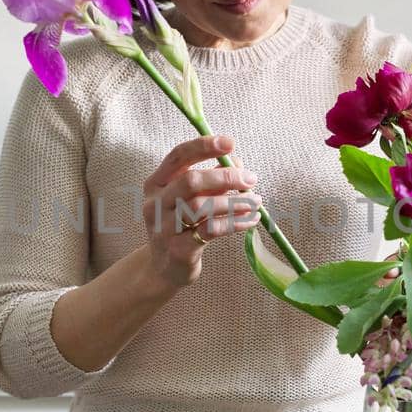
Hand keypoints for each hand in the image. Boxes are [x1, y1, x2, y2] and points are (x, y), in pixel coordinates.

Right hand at [141, 134, 262, 288]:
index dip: (203, 147)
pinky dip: (235, 223)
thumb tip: (238, 164)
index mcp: (156, 183)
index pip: (178, 157)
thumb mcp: (191, 199)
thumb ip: (211, 180)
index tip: (230, 143)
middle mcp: (155, 204)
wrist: (166, 268)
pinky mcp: (178, 249)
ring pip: (201, 207)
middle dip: (225, 177)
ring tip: (255, 201)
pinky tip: (251, 220)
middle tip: (251, 179)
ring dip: (234, 202)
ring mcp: (164, 228)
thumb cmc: (182, 226)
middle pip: (191, 182)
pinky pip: (210, 230)